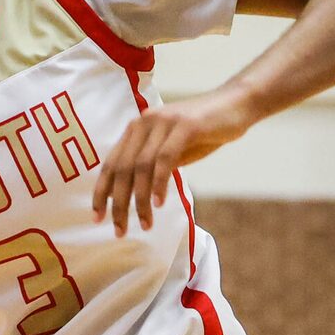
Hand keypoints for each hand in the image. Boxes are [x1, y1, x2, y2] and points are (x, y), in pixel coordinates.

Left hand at [92, 90, 251, 236]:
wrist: (237, 104)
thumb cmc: (204, 132)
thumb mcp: (171, 150)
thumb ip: (151, 167)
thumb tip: (130, 194)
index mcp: (136, 129)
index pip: (111, 164)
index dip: (101, 192)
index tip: (97, 218)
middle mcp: (144, 122)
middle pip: (122, 168)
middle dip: (118, 203)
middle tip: (120, 230)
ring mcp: (163, 122)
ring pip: (141, 167)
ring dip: (141, 200)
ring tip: (145, 224)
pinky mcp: (185, 126)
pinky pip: (165, 159)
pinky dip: (160, 183)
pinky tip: (159, 204)